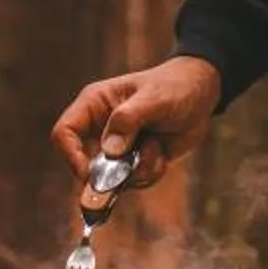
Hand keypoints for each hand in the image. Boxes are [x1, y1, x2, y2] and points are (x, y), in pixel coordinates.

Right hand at [52, 55, 222, 190]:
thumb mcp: (154, 98)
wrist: (202, 95)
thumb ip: (128, 120)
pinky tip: (163, 153)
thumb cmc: (175, 86)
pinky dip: (150, 173)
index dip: (71, 156)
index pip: (65, 132)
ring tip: (156, 146)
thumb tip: (109, 151)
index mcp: (95, 105)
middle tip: (129, 171)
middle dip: (108, 174)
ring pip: (112, 178)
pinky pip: (134, 182)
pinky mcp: (135, 162)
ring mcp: (118, 148)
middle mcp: (101, 128)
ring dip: (136, 171)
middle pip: (84, 163)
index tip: (89, 174)